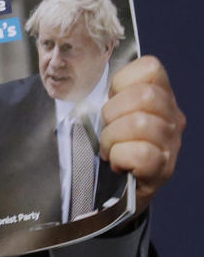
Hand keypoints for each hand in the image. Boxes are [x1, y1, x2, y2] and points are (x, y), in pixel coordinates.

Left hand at [101, 55, 184, 214]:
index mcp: (160, 95)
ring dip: (112, 138)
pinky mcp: (163, 169)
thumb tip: (85, 77)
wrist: (117, 189)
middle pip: (145, 96)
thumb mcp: (111, 112)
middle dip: (113, 112)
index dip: (122, 81)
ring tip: (109, 148)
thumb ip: (110, 93)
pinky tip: (117, 163)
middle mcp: (172, 117)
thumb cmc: (111, 143)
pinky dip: (120, 157)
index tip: (111, 99)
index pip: (150, 67)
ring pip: (141, 124)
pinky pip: (141, 154)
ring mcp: (171, 143)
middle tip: (107, 128)